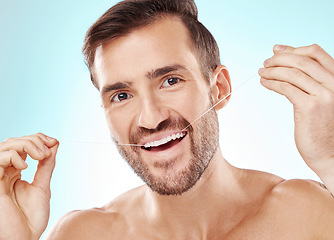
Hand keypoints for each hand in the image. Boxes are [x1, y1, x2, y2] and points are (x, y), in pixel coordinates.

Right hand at [0, 133, 58, 239]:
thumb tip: (54, 144)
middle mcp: (5, 171)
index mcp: (15, 172)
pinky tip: (24, 167)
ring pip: (5, 146)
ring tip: (40, 155)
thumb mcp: (42, 186)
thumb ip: (46, 165)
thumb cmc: (31, 217)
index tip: (54, 142)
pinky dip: (13, 156)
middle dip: (34, 140)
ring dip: (26, 144)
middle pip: (14, 142)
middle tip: (48, 148)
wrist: (24, 238)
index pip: (22, 145)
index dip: (38, 138)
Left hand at [258, 44, 333, 192]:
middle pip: (302, 60)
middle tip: (265, 62)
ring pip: (292, 73)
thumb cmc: (325, 129)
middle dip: (279, 59)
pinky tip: (264, 83)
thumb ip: (314, 83)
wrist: (331, 155)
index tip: (276, 50)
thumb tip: (290, 65)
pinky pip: (286, 87)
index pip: (317, 53)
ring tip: (261, 72)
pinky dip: (272, 83)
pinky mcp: (310, 107)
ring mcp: (324, 95)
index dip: (294, 49)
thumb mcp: (324, 100)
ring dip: (273, 70)